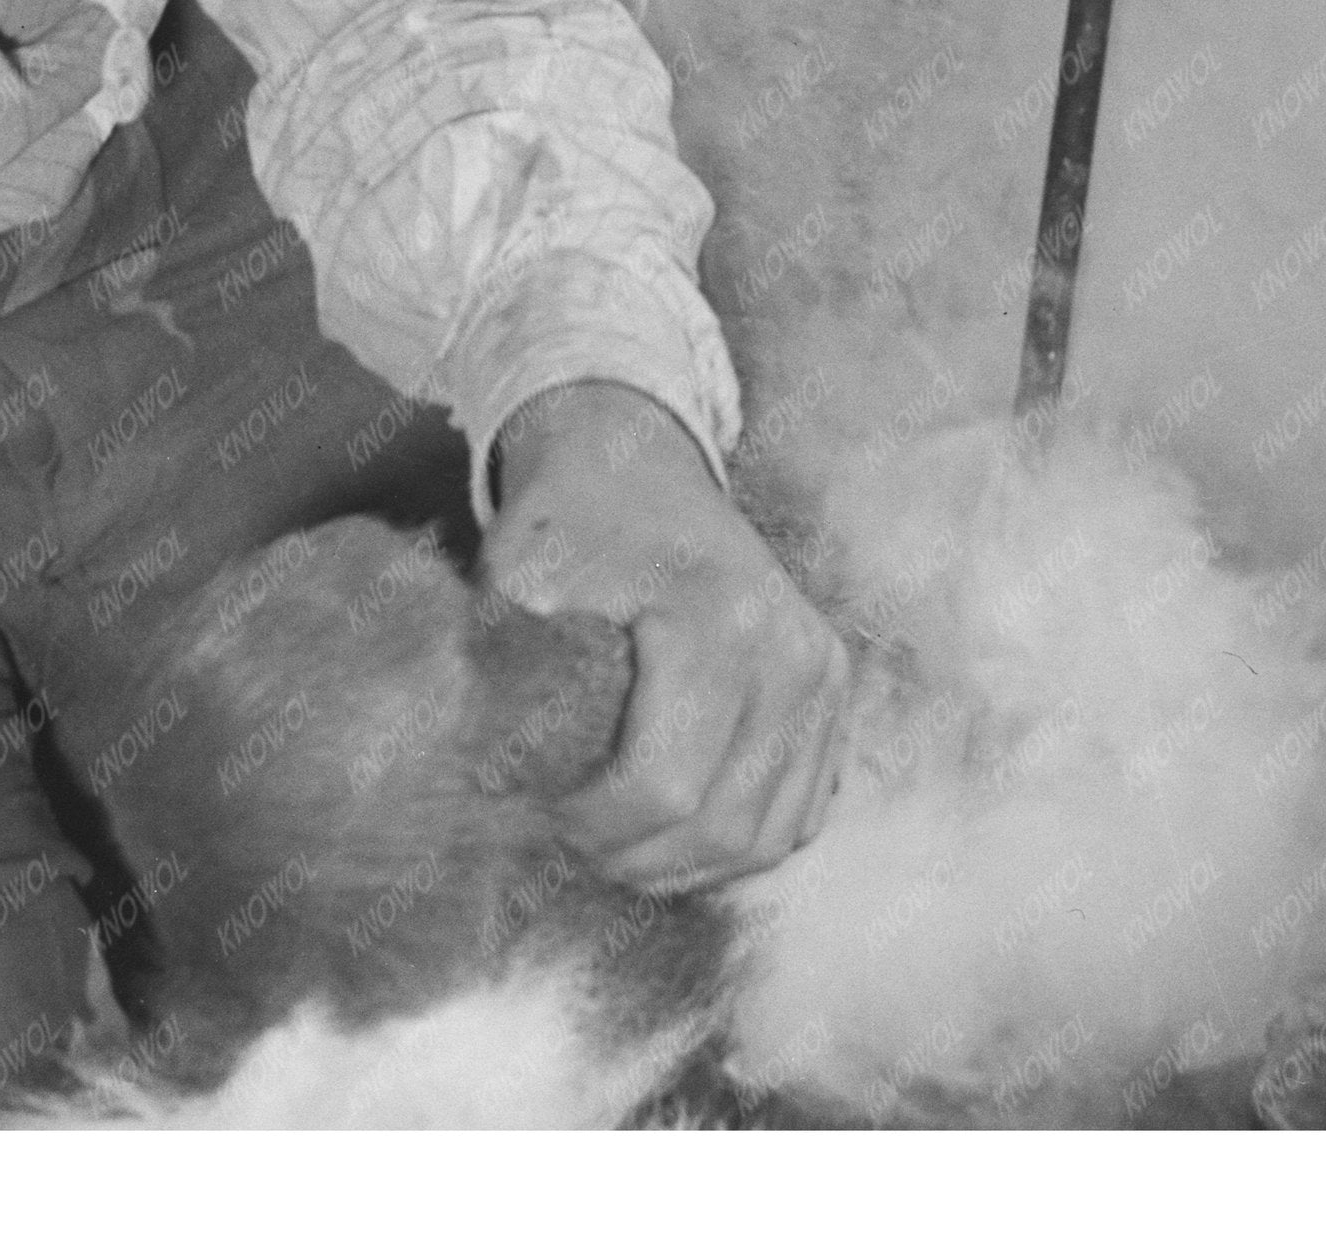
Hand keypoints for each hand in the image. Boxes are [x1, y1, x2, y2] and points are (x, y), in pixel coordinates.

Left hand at [479, 380, 851, 893]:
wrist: (638, 462)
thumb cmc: (567, 524)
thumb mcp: (519, 574)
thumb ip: (507, 672)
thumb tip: (493, 783)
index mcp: (718, 615)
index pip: (662, 787)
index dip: (588, 827)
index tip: (537, 808)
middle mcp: (790, 647)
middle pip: (717, 828)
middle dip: (629, 856)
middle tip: (566, 833)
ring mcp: (821, 670)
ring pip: (762, 840)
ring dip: (680, 862)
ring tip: (612, 835)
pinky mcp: (832, 691)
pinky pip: (795, 817)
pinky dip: (730, 842)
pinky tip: (670, 819)